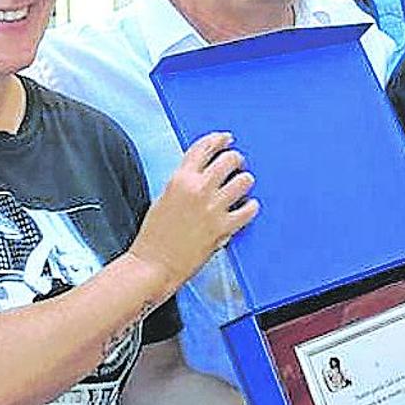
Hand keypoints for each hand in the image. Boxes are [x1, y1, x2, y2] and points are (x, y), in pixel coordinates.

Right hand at [128, 132, 258, 297]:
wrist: (154, 265)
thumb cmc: (154, 237)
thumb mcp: (164, 198)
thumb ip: (184, 183)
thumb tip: (203, 174)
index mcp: (180, 179)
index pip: (203, 147)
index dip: (218, 139)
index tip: (226, 138)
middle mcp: (198, 190)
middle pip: (228, 159)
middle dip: (235, 158)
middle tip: (237, 163)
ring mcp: (212, 208)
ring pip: (243, 180)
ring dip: (245, 180)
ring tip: (242, 185)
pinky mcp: (223, 228)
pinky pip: (249, 209)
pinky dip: (251, 206)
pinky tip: (248, 207)